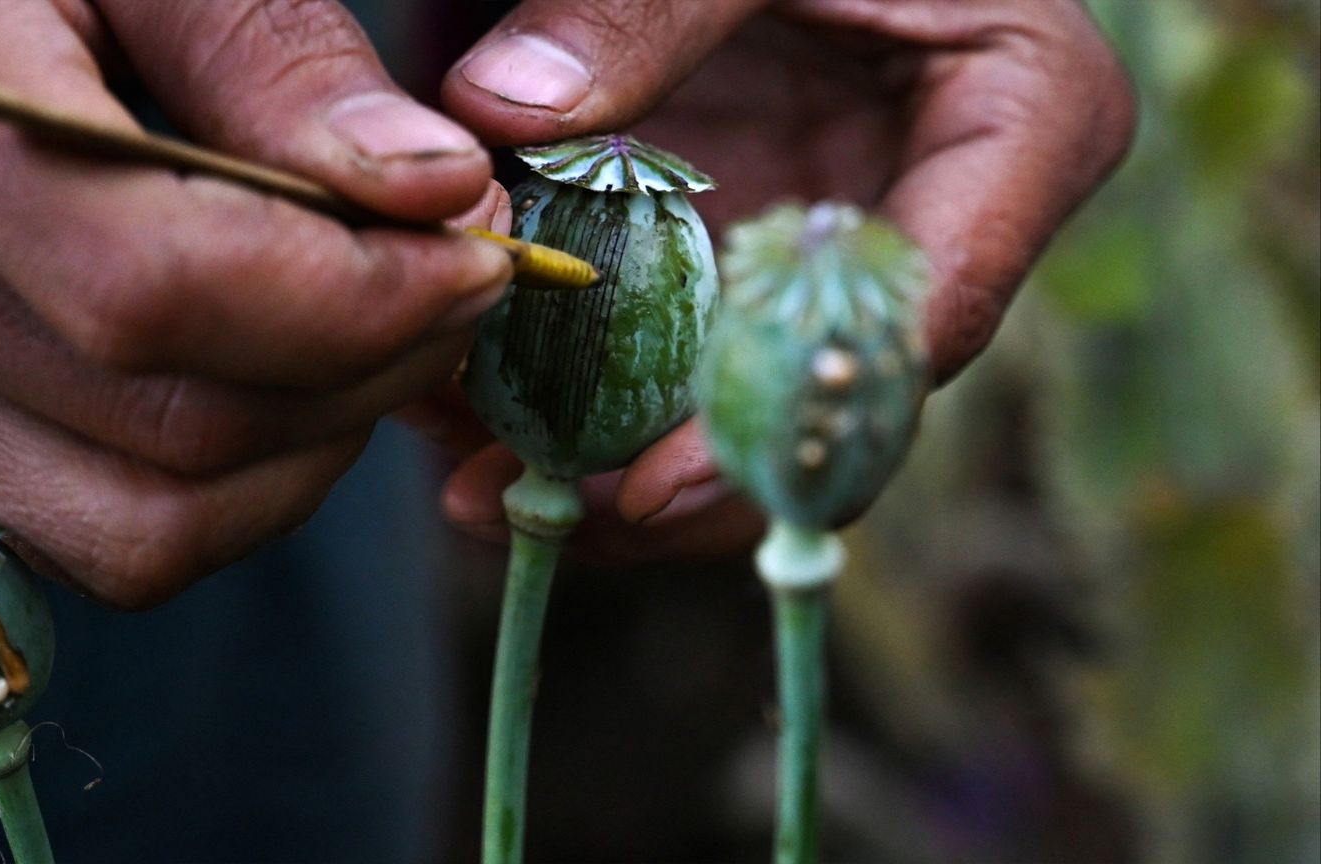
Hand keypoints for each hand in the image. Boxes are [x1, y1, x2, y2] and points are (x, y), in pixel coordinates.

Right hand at [0, 0, 512, 606]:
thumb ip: (270, 57)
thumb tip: (438, 195)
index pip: (162, 288)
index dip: (364, 297)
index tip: (478, 253)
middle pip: (177, 429)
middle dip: (368, 372)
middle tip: (448, 282)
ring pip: (140, 532)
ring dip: (302, 455)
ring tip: (360, 337)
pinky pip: (82, 539)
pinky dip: (212, 489)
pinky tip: (252, 378)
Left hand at [433, 0, 1135, 560]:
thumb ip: (647, 7)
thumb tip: (502, 111)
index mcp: (1020, 124)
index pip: (934, 306)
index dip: (795, 416)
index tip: (657, 489)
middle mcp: (945, 219)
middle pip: (830, 397)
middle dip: (672, 478)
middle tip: (519, 510)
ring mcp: (846, 250)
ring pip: (746, 403)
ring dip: (608, 455)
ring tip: (469, 484)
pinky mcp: (764, 255)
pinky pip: (687, 352)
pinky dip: (584, 389)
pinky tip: (474, 415)